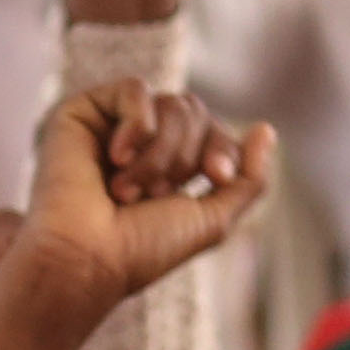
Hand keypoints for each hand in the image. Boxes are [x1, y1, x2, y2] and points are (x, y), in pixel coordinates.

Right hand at [11, 81, 273, 320]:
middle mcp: (140, 144)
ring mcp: (111, 126)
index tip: (218, 178)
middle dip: (186, 157)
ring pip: (170, 104)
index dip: (223, 150)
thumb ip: (249, 179)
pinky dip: (137, 124)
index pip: (214, 133)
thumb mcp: (213, 220)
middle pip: (194, 112)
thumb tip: (267, 128)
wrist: (84, 258)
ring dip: (160, 155)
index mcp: (168, 168)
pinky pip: (135, 90)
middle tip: (154, 195)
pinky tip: (116, 159)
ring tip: (126, 191)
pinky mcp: (83, 112)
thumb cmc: (140, 250)